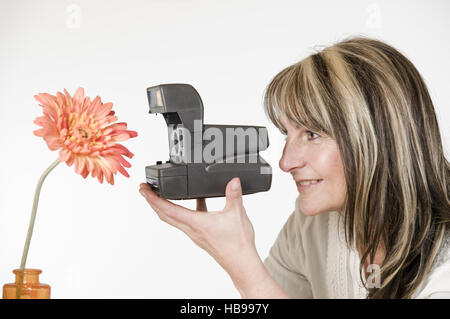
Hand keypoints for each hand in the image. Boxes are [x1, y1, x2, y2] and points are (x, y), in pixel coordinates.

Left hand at [138, 177, 264, 289]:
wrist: (241, 263)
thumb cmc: (237, 245)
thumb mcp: (237, 214)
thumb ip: (234, 195)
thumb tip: (233, 181)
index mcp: (196, 223)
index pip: (168, 209)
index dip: (153, 198)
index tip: (143, 189)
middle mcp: (191, 229)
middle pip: (164, 214)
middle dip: (152, 201)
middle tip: (144, 189)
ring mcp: (194, 234)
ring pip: (173, 219)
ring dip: (164, 207)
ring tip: (161, 195)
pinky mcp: (200, 235)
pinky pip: (187, 220)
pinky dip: (184, 210)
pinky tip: (197, 202)